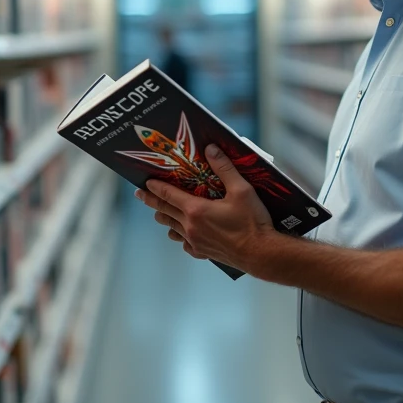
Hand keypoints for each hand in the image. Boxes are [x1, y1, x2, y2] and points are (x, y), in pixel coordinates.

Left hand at [133, 144, 275, 270]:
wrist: (261, 253)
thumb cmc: (252, 221)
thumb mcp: (242, 190)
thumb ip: (224, 168)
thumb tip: (211, 149)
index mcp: (196, 210)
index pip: (168, 195)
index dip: (155, 188)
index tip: (144, 183)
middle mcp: (190, 226)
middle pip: (164, 212)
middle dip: (152, 202)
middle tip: (141, 195)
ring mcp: (195, 242)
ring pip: (172, 228)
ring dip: (165, 219)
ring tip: (161, 214)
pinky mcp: (203, 253)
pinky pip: (185, 244)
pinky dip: (181, 236)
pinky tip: (185, 235)